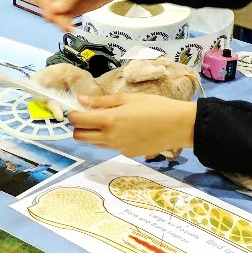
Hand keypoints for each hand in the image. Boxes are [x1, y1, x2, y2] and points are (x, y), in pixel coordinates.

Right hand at [37, 0, 146, 31]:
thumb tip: (55, 9)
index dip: (47, 6)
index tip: (52, 17)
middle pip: (47, 6)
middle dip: (53, 16)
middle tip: (62, 25)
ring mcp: (62, 0)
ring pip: (54, 15)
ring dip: (59, 23)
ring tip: (68, 28)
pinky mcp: (70, 9)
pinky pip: (62, 19)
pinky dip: (65, 25)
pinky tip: (70, 28)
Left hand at [67, 93, 197, 157]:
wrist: (178, 126)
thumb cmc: (155, 106)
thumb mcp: (127, 98)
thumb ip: (101, 101)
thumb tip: (80, 100)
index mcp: (108, 121)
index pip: (77, 121)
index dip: (72, 114)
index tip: (77, 108)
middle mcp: (110, 138)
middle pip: (80, 137)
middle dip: (79, 127)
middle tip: (89, 116)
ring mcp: (118, 148)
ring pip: (94, 143)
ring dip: (93, 133)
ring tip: (107, 121)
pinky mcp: (128, 154)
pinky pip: (111, 147)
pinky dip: (111, 139)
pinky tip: (126, 129)